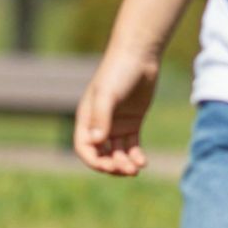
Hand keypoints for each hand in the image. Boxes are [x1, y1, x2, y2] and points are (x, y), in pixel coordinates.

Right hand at [74, 46, 156, 176]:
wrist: (139, 57)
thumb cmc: (118, 72)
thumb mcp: (107, 94)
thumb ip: (101, 118)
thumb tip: (96, 142)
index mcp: (86, 118)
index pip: (84, 148)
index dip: (93, 162)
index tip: (108, 168)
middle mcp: (99, 124)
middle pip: (101, 154)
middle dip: (112, 166)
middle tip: (127, 170)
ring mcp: (116, 124)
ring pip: (117, 153)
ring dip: (124, 164)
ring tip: (137, 168)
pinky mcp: (132, 123)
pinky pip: (132, 146)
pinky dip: (136, 156)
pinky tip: (143, 161)